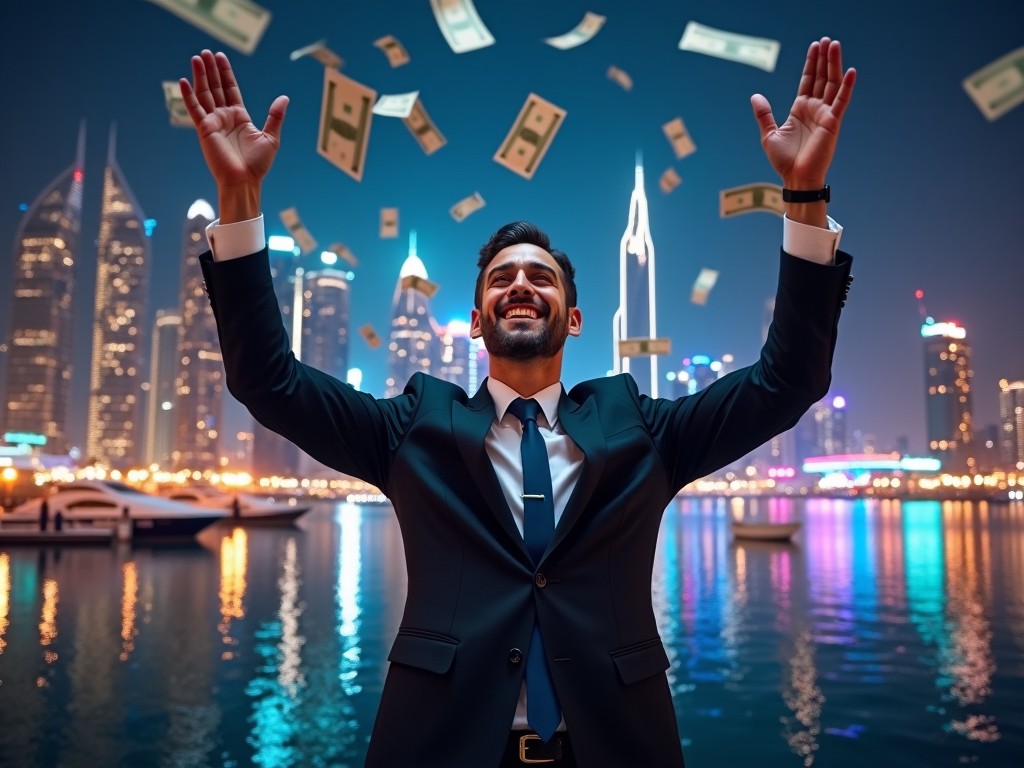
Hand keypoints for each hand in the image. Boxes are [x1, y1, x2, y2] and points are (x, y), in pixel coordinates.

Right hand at [179, 50, 287, 217]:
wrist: (244, 181)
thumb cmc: (257, 165)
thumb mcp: (271, 137)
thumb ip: (275, 116)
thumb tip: (284, 98)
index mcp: (239, 117)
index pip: (230, 89)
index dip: (226, 73)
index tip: (221, 57)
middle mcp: (224, 117)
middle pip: (216, 88)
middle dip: (211, 70)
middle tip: (206, 52)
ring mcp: (213, 122)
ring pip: (205, 94)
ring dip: (200, 76)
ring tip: (197, 58)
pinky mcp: (204, 129)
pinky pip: (194, 110)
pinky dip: (188, 96)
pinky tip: (184, 81)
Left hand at [750, 38, 855, 188]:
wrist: (795, 178)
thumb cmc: (784, 160)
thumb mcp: (769, 134)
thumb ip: (764, 114)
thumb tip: (755, 96)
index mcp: (800, 109)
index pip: (808, 80)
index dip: (811, 64)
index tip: (814, 46)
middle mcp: (815, 109)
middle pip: (822, 78)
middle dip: (823, 59)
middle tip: (826, 40)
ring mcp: (825, 115)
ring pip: (832, 84)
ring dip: (834, 65)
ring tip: (834, 46)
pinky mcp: (833, 123)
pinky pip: (842, 102)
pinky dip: (847, 87)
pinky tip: (851, 71)